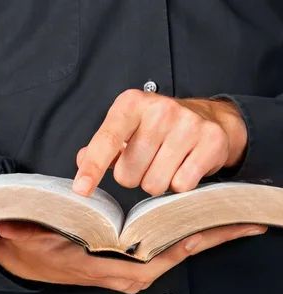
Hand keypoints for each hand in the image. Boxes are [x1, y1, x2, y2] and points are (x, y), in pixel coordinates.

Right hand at [0, 221, 266, 293]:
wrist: (21, 258)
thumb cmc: (29, 249)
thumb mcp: (27, 240)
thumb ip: (26, 234)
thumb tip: (12, 227)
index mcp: (104, 268)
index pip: (154, 259)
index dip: (186, 244)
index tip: (212, 228)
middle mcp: (122, 272)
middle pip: (174, 255)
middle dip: (208, 239)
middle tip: (243, 221)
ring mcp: (126, 269)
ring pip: (172, 253)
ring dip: (201, 237)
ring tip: (231, 219)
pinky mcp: (126, 261)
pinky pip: (163, 250)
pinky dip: (185, 236)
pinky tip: (200, 222)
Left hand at [73, 90, 247, 195]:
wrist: (209, 117)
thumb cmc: (157, 127)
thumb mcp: (125, 128)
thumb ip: (100, 147)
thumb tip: (81, 159)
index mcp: (131, 104)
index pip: (106, 140)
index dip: (92, 168)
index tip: (81, 190)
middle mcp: (160, 109)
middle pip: (128, 174)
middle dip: (133, 177)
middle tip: (146, 161)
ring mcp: (188, 124)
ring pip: (154, 184)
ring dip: (156, 182)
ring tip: (166, 163)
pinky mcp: (211, 141)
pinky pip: (181, 185)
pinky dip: (180, 184)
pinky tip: (184, 166)